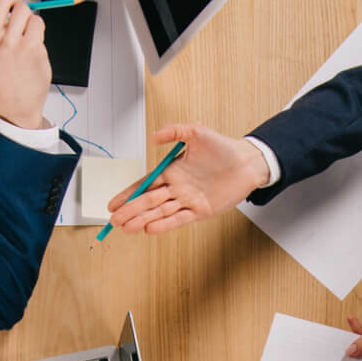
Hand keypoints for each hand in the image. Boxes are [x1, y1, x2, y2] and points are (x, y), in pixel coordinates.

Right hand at [0, 0, 50, 127]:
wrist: (17, 99)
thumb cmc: (0, 68)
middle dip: (11, 0)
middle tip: (14, 12)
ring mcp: (9, 44)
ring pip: (21, 8)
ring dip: (26, 15)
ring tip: (23, 31)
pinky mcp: (30, 48)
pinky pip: (37, 21)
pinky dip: (37, 27)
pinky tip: (31, 40)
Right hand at [106, 124, 269, 232]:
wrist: (247, 163)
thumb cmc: (224, 147)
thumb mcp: (196, 132)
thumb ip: (174, 132)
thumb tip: (154, 136)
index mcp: (172, 171)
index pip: (145, 185)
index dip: (128, 194)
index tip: (113, 203)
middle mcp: (177, 188)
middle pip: (148, 201)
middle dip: (130, 211)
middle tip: (114, 220)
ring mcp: (188, 201)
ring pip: (160, 212)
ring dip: (142, 220)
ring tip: (126, 228)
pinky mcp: (200, 211)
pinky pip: (179, 219)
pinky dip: (164, 224)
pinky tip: (150, 228)